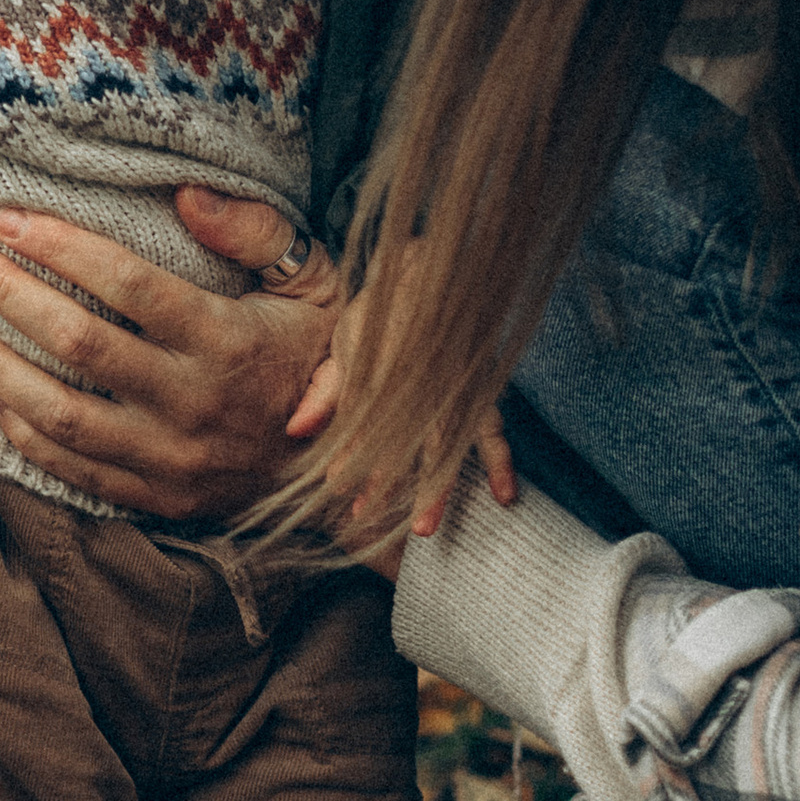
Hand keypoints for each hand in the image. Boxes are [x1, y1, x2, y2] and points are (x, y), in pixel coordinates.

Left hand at [0, 184, 340, 519]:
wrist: (341, 464)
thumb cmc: (315, 352)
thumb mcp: (313, 280)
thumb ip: (255, 232)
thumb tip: (186, 194)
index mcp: (229, 342)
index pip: (130, 286)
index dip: (63, 248)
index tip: (9, 218)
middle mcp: (194, 405)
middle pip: (79, 344)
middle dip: (4, 293)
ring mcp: (170, 460)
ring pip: (59, 415)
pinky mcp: (155, 497)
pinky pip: (70, 469)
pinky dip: (18, 432)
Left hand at [286, 318, 518, 572]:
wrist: (436, 272)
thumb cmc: (385, 311)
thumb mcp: (348, 338)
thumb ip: (326, 388)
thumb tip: (295, 430)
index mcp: (385, 363)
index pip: (364, 415)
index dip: (349, 450)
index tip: (335, 483)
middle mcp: (423, 379)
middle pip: (402, 439)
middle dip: (385, 481)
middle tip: (367, 518)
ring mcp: (455, 386)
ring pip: (445, 445)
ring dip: (434, 488)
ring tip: (425, 529)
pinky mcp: (482, 391)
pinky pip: (495, 432)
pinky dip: (501, 464)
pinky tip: (505, 497)